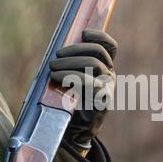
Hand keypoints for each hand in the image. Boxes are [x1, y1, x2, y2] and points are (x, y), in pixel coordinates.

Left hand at [50, 29, 116, 149]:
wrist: (79, 128)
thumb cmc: (74, 101)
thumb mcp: (75, 79)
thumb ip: (72, 65)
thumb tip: (58, 51)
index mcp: (105, 67)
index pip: (110, 46)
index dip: (99, 36)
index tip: (83, 33)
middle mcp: (110, 75)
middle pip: (97, 52)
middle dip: (74, 50)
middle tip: (55, 57)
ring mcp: (108, 87)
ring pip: (93, 64)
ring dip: (69, 63)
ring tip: (52, 69)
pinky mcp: (102, 100)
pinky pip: (88, 82)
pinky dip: (71, 77)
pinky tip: (57, 79)